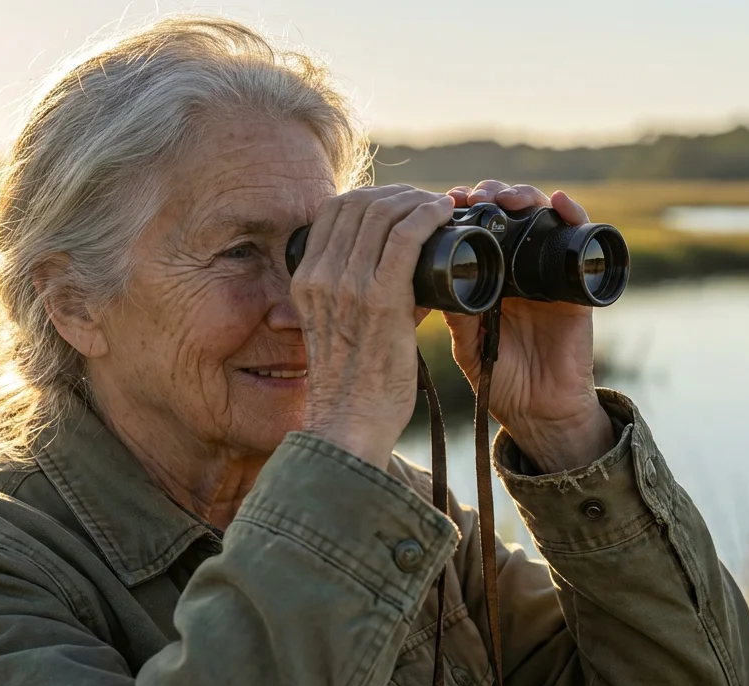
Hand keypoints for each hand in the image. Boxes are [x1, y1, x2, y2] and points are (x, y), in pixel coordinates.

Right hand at [291, 185, 450, 467]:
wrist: (347, 426)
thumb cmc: (352, 387)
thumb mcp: (339, 330)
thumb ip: (360, 299)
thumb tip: (409, 278)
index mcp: (306, 280)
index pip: (332, 213)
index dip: (369, 197)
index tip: (397, 204)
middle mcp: (321, 277)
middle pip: (357, 205)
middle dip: (396, 194)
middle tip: (424, 202)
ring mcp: (348, 287)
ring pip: (382, 214)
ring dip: (415, 201)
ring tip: (439, 206)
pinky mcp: (380, 301)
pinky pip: (404, 239)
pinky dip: (426, 217)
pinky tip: (442, 213)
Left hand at [444, 181, 613, 472]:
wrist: (538, 412)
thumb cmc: (502, 377)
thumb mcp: (468, 340)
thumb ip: (454, 310)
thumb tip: (429, 274)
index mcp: (491, 277)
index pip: (479, 227)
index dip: (464, 208)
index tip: (443, 200)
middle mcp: (520, 269)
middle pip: (510, 214)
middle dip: (492, 194)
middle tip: (472, 194)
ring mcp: (549, 275)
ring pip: (542, 218)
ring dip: (525, 197)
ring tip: (507, 197)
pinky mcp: (577, 287)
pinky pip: (581, 243)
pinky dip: (574, 216)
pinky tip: (559, 203)